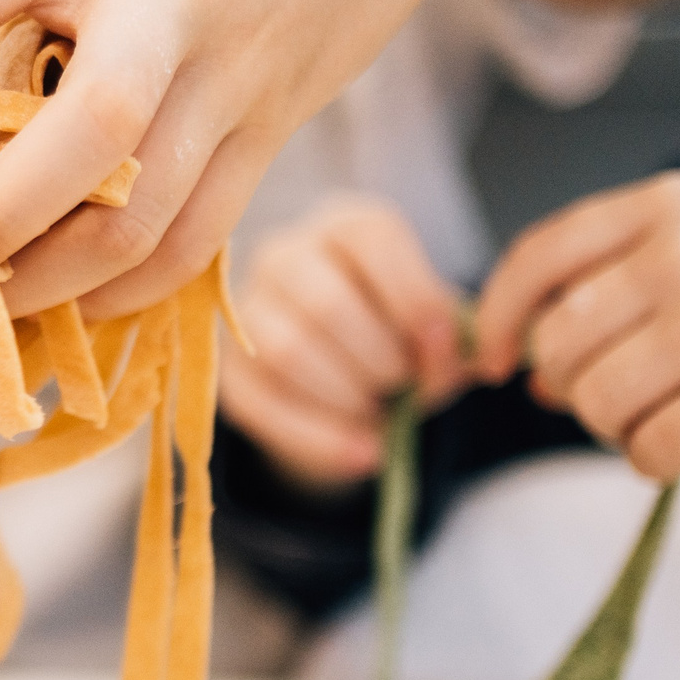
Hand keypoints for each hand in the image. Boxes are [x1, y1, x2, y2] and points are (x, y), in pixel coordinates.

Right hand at [220, 197, 471, 485]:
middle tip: (406, 387)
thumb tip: (453, 358)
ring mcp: (244, 311)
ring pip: (287, 352)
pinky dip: (322, 438)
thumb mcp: (433, 330)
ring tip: (380, 413)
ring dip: (349, 397)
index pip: (373, 240)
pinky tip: (364, 452)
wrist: (344, 378)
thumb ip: (451, 339)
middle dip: (381, 360)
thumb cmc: (396, 337)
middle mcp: (285, 255)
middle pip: (327, 303)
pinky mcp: (225, 369)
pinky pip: (263, 405)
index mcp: (345, 227)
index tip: (440, 347)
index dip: (415, 298)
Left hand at [474, 171, 679, 477]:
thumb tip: (522, 366)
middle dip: (575, 389)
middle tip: (631, 399)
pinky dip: (661, 462)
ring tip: (678, 414)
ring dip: (621, 429)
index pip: (537, 258)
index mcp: (668, 204)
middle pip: (557, 347)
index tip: (495, 364)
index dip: (502, 319)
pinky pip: (648, 450)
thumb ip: (621, 283)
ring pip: (595, 404)